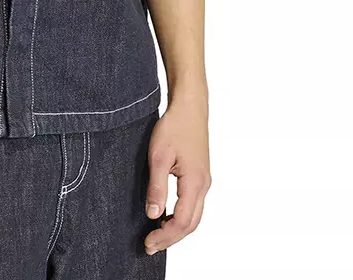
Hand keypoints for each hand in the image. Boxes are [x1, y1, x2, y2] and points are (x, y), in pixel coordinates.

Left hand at [143, 96, 211, 255]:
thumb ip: (157, 187)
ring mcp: (204, 181)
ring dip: (177, 229)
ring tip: (157, 234)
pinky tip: (167, 215)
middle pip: (191, 224)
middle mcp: (203, 185)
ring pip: (194, 216)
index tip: (148, 242)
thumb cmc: (174, 127)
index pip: (182, 221)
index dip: (165, 236)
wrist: (190, 108)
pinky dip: (182, 216)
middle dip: (171, 238)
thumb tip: (153, 214)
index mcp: (195, 182)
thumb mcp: (159, 156)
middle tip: (150, 245)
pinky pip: (194, 205)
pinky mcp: (200, 176)